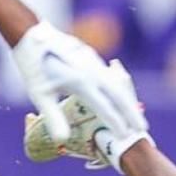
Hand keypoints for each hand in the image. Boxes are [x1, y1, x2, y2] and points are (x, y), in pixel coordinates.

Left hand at [11, 22, 146, 142]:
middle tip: (143, 128)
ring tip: (136, 115)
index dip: (116, 123)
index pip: (105, 107)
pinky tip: (121, 96)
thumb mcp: (40, 95)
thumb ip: (54, 118)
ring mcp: (95, 63)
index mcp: (81, 83)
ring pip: (118, 85)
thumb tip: (62, 140)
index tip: (125, 137)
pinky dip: (120, 89)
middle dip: (132, 113)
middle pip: (119, 96)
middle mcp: (92, 73)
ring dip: (128, 101)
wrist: (31, 36)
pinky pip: (111, 76)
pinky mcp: (93, 58)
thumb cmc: (33, 68)